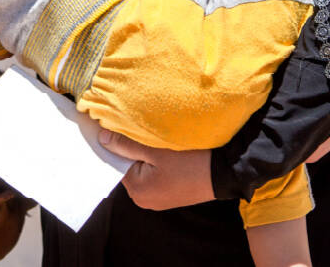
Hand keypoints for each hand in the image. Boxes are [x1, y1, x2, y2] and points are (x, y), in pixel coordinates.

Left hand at [99, 130, 215, 209]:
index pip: (114, 163)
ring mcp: (158, 199)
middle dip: (131, 151)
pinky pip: (155, 175)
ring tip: (154, 141)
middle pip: (128, 167)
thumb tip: (102, 139)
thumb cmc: (191, 162)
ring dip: (145, 155)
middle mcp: (144, 200)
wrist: (228, 172)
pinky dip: (157, 163)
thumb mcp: (155, 149)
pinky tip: (165, 152)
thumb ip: (125, 144)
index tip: (114, 128)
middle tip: (138, 132)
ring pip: (143, 170)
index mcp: (137, 191)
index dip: (115, 144)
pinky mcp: (171, 195)